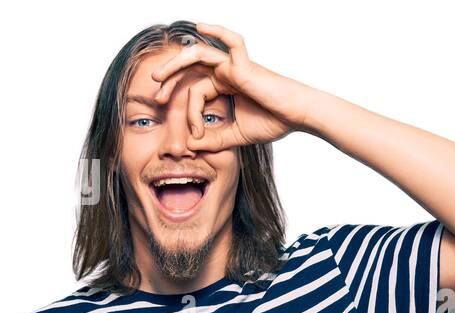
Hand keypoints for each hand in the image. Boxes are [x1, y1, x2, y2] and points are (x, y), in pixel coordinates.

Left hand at [150, 22, 319, 150]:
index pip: (196, 93)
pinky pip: (231, 41)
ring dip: (174, 65)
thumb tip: (190, 145)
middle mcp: (226, 72)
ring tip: (156, 77)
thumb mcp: (236, 135)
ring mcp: (234, 65)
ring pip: (197, 56)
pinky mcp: (244, 64)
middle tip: (156, 99)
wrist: (298, 117)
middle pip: (189, 71)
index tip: (194, 135)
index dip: (190, 115)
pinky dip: (216, 30)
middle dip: (169, 83)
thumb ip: (214, 139)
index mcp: (225, 86)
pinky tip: (199, 26)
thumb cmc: (274, 122)